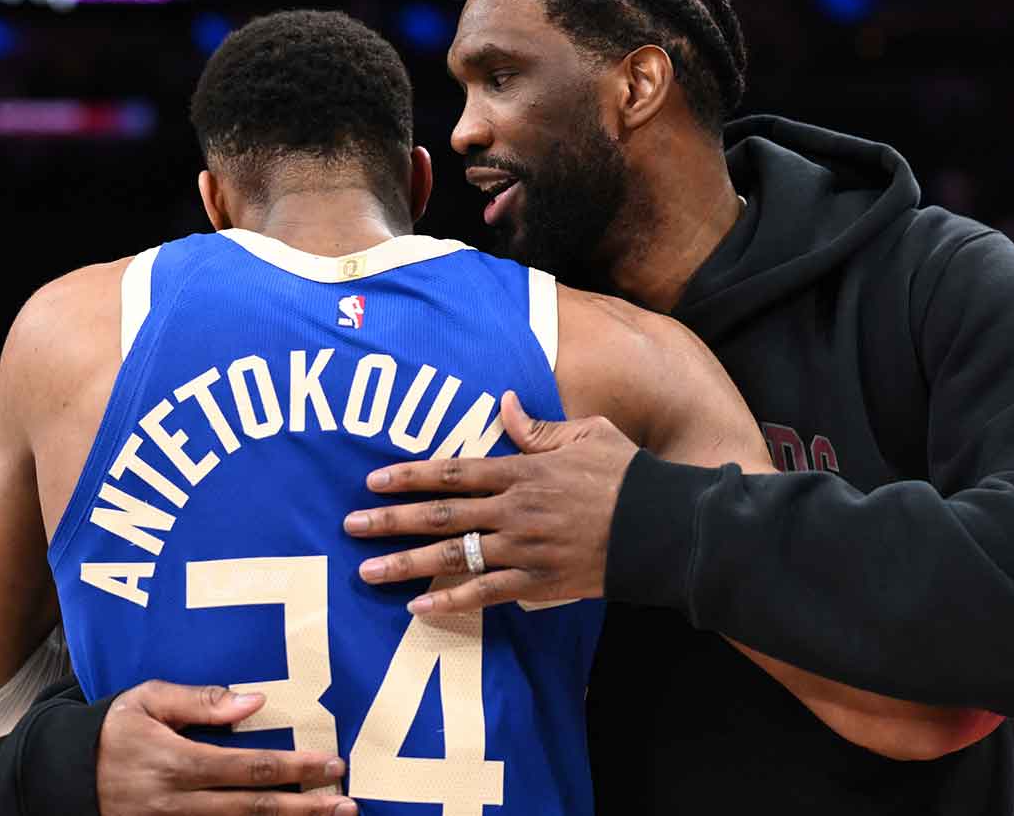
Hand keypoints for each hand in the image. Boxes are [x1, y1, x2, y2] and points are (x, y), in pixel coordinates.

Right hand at [97, 680, 355, 815]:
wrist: (61, 774)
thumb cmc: (110, 730)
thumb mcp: (146, 700)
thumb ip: (199, 701)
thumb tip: (255, 700)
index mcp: (175, 762)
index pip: (248, 769)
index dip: (294, 768)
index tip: (332, 764)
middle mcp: (177, 802)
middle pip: (253, 809)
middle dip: (305, 807)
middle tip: (346, 803)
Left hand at [346, 391, 638, 613]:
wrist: (663, 527)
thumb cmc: (627, 474)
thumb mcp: (586, 434)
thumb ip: (538, 427)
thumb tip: (504, 403)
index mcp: (523, 472)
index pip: (453, 472)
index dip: (410, 476)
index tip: (374, 480)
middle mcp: (514, 511)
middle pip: (440, 516)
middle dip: (391, 521)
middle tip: (350, 525)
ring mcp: (523, 550)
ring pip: (452, 558)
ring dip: (405, 564)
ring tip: (367, 571)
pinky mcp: (538, 583)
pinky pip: (484, 595)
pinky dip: (450, 603)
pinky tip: (418, 608)